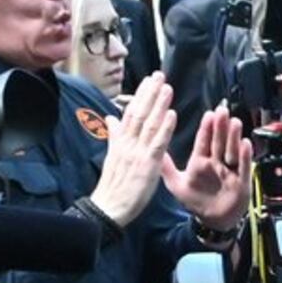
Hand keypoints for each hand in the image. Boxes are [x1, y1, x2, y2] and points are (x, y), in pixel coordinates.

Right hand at [90, 74, 167, 225]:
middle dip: (149, 93)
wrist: (109, 207)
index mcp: (120, 141)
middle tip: (160, 75)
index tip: (149, 80)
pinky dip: (164, 127)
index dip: (140, 95)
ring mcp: (137, 152)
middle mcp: (128, 143)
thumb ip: (114, 136)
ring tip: (167, 87)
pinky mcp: (147, 164)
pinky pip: (157, 143)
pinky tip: (172, 114)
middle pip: (139, 113)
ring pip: (148, 123)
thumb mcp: (111, 156)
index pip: (131, 113)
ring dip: (159, 104)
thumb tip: (112, 118)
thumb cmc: (114, 186)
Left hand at [162, 98, 248, 225]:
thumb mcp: (177, 185)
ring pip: (232, 151)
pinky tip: (245, 144)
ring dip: (233, 137)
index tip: (209, 114)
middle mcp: (216, 163)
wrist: (212, 221)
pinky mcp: (241, 182)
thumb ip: (166, 168)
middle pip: (219, 142)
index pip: (204, 141)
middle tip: (222, 111)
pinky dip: (245, 156)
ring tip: (234, 122)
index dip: (207, 128)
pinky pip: (244, 168)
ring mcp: (229, 171)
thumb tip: (154, 152)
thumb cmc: (195, 202)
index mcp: (200, 161)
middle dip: (221, 127)